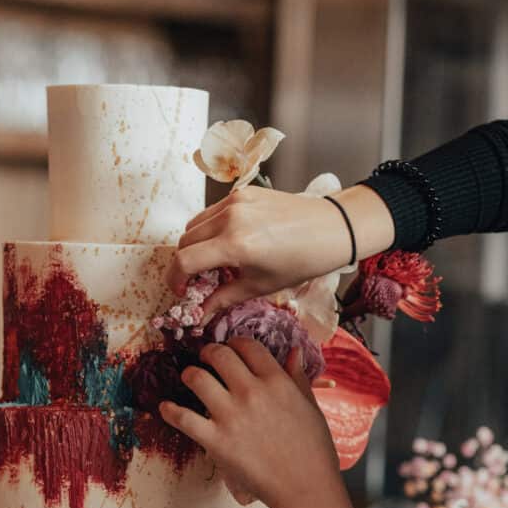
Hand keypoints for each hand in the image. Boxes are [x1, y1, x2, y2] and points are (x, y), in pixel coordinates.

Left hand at [159, 337, 368, 507]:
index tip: (232, 349)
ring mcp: (231, 416)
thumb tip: (294, 351)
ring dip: (190, 374)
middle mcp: (251, 392)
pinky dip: (170, 411)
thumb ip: (298, 377)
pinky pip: (183, 418)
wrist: (305, 488)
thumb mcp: (311, 406)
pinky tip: (165, 407)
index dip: (236, 343)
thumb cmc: (313, 449)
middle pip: (219, 355)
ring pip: (197, 378)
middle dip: (209, 352)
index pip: (248, 346)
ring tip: (191, 378)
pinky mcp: (215, 441)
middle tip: (207, 358)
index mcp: (276, 382)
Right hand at [167, 184, 395, 317]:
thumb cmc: (302, 261)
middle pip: (185, 241)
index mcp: (235, 244)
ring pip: (195, 224)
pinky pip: (212, 211)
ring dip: (195, 245)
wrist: (332, 228)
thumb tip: (199, 316)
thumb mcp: (260, 285)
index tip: (183, 292)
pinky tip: (228, 243)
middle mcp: (231, 218)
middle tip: (198, 282)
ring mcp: (236, 201)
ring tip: (214, 262)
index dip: (175, 280)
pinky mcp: (243, 192)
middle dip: (185, 264)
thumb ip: (223, 299)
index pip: (184, 261)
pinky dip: (210, 228)